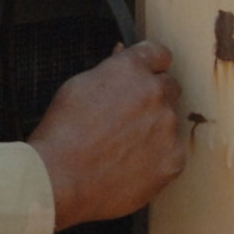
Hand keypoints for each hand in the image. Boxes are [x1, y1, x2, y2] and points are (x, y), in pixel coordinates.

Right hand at [26, 40, 187, 230]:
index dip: (151, 65)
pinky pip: (172, 153)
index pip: (158, 54)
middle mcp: (155, 93)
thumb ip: (108, 70)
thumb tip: (122, 54)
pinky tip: (130, 165)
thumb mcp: (76, 88)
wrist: (60, 180)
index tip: (146, 75)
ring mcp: (168, 128)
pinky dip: (157, 157)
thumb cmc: (61, 133)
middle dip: (154, 97)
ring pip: (170, 122)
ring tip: (123, 148)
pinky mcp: (173, 160)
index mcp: (130, 70)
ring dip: (154, 129)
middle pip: (169, 87)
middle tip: (128, 118)